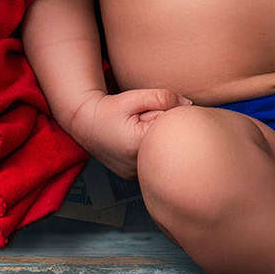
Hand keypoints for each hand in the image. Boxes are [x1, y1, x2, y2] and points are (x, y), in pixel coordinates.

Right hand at [63, 89, 190, 179]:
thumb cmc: (109, 109)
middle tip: (138, 122)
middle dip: (159, 130)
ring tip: (133, 133)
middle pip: (166, 144)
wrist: (85, 123)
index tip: (143, 114)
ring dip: (153, 142)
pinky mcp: (133, 176)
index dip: (161, 116)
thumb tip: (189, 106)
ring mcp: (135, 173)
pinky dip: (146, 152)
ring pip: (159, 155)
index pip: (171, 129)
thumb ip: (163, 97)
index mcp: (140, 144)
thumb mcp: (135, 97)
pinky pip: (150, 163)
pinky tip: (132, 144)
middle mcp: (138, 164)